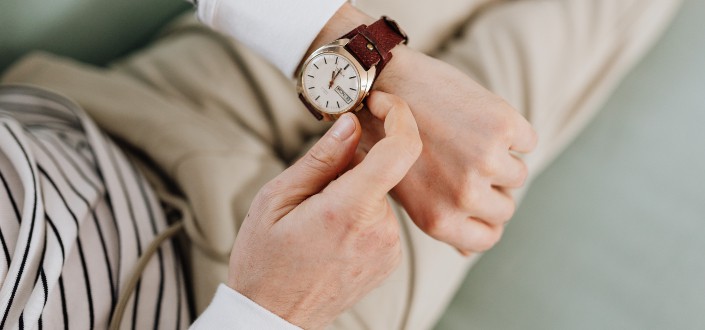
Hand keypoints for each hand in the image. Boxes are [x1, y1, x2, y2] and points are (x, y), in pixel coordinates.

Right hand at [228, 92, 421, 328]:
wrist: (274, 316)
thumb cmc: (265, 259)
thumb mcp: (276, 199)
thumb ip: (321, 159)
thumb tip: (352, 124)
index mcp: (349, 209)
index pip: (400, 150)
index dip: (398, 117)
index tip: (382, 103)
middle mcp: (379, 230)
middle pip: (380, 172)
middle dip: (350, 169)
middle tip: (313, 193)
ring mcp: (389, 248)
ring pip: (378, 195)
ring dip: (353, 195)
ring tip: (317, 223)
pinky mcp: (390, 259)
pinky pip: (381, 219)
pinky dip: (360, 216)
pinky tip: (331, 237)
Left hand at [308, 4, 537, 253]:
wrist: (381, 83)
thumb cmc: (388, 139)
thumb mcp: (405, 193)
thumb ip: (440, 221)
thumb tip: (468, 251)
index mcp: (438, 219)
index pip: (487, 238)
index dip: (484, 218)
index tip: (474, 197)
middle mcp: (464, 196)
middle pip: (506, 207)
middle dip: (492, 187)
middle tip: (464, 159)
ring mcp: (485, 160)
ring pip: (518, 174)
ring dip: (501, 156)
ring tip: (465, 136)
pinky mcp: (501, 125)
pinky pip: (527, 141)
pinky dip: (511, 130)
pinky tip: (476, 117)